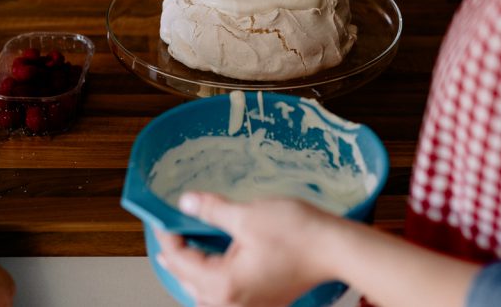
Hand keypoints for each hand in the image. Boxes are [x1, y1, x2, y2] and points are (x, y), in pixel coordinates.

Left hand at [155, 192, 343, 306]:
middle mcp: (233, 303)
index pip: (181, 262)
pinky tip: (218, 265)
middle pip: (190, 283)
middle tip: (170, 234)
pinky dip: (216, 282)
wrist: (337, 249)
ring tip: (187, 252)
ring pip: (207, 295)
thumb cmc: (299, 234)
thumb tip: (187, 203)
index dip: (169, 237)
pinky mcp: (264, 301)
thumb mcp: (247, 215)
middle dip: (177, 258)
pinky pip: (228, 297)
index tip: (163, 218)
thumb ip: (212, 211)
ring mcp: (250, 306)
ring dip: (194, 274)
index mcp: (223, 284)